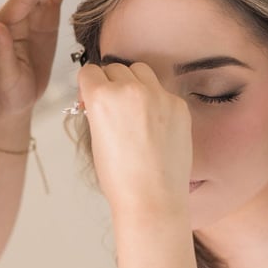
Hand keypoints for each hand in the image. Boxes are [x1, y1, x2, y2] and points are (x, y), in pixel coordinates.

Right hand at [77, 62, 192, 215]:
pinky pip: (162, 90)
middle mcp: (131, 90)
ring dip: (134, 83)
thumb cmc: (120, 176)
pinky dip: (156, 100)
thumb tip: (99, 97)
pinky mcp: (179, 105)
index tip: (91, 97)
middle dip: (110, 84)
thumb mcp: (95, 138)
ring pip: (140, 71)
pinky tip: (154, 125)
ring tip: (134, 110)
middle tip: (112, 107)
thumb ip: (97, 110)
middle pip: (115, 68)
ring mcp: (159, 95)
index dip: (88, 86)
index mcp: (102, 98)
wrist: (152, 198)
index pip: (89, 71)